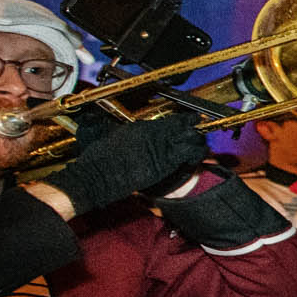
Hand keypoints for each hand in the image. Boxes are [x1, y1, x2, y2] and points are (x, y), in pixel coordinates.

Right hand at [43, 114, 209, 216]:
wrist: (98, 176)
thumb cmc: (99, 157)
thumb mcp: (109, 134)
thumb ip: (122, 127)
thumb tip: (120, 124)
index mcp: (144, 126)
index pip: (176, 119)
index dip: (188, 120)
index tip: (192, 120)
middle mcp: (156, 136)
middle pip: (189, 129)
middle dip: (196, 130)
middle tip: (198, 132)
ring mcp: (162, 151)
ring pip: (193, 141)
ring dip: (198, 143)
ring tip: (199, 145)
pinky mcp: (164, 166)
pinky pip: (188, 157)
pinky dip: (195, 156)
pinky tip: (195, 158)